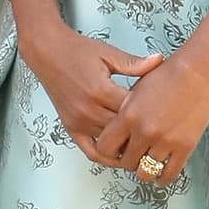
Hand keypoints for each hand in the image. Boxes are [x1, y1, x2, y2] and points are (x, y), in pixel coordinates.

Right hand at [19, 16, 161, 166]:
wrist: (47, 52)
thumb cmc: (76, 51)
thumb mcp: (108, 53)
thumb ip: (134, 63)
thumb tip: (159, 61)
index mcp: (100, 90)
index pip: (133, 111)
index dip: (149, 113)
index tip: (161, 113)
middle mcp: (88, 110)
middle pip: (123, 131)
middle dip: (141, 133)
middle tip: (157, 133)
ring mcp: (79, 122)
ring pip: (110, 144)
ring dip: (127, 147)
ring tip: (144, 146)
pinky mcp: (71, 128)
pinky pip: (90, 151)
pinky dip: (106, 157)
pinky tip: (119, 155)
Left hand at [93, 45, 208, 185]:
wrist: (198, 71)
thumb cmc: (169, 74)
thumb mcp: (137, 88)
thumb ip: (125, 110)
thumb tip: (118, 127)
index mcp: (128, 115)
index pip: (104, 147)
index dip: (108, 150)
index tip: (114, 149)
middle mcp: (144, 131)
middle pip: (125, 162)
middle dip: (127, 160)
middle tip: (133, 156)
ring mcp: (164, 141)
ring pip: (145, 172)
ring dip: (144, 170)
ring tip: (146, 164)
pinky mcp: (184, 147)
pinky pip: (168, 174)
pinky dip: (162, 178)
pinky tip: (161, 174)